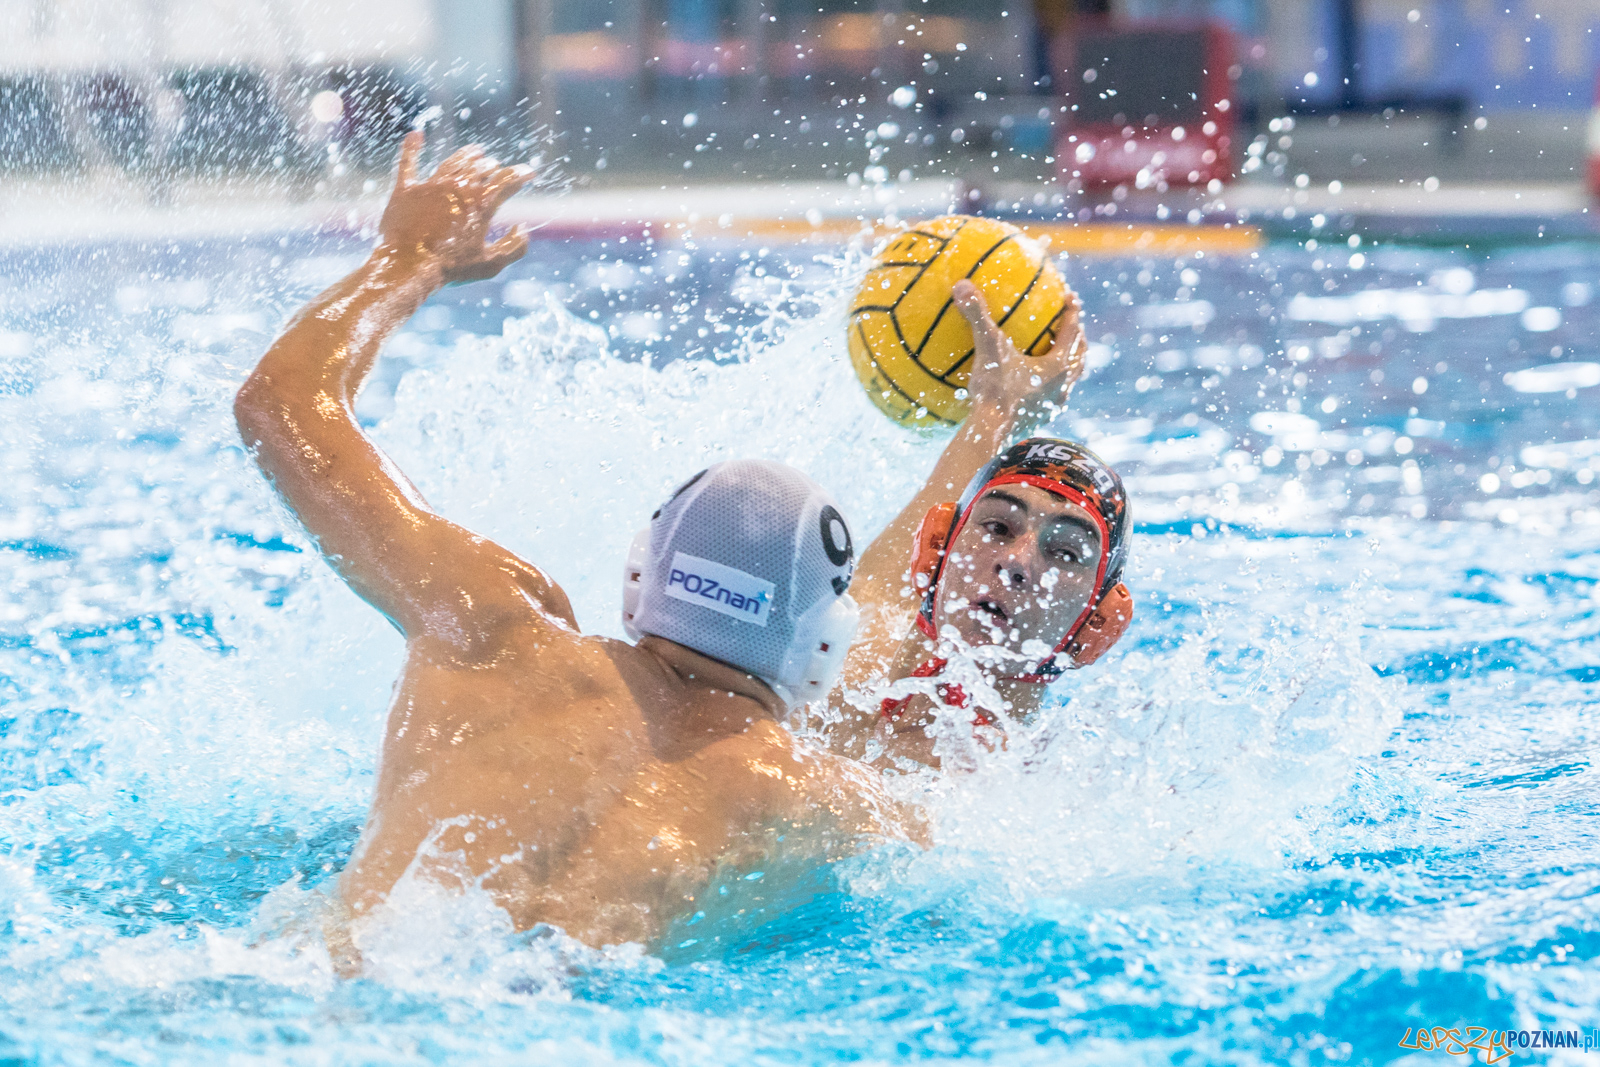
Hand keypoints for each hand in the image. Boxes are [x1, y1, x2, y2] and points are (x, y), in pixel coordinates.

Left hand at [377, 131, 534, 283]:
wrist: (408, 266)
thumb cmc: (451, 267)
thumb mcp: (491, 264)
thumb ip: (514, 247)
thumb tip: (522, 229)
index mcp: (481, 204)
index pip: (507, 180)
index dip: (521, 174)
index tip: (529, 172)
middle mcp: (457, 188)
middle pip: (480, 168)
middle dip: (492, 166)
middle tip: (496, 167)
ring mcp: (430, 186)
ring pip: (453, 162)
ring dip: (467, 155)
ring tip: (475, 151)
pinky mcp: (405, 190)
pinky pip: (408, 162)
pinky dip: (412, 146)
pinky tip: (415, 134)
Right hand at [952, 272, 1086, 433]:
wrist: (992, 437)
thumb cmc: (995, 393)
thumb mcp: (987, 349)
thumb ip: (977, 316)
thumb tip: (962, 284)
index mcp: (1058, 367)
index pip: (1072, 332)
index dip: (1072, 312)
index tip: (1071, 297)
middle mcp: (1062, 387)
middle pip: (1079, 356)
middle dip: (1077, 338)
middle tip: (1072, 324)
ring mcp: (1052, 406)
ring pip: (1070, 379)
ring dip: (1068, 363)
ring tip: (1058, 354)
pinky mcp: (1039, 420)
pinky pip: (1050, 396)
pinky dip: (1048, 384)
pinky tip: (1031, 384)